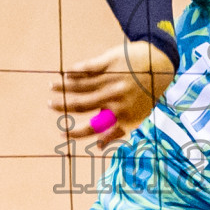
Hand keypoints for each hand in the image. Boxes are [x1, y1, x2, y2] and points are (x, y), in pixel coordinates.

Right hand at [48, 40, 175, 146]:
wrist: (159, 64)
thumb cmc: (145, 95)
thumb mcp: (137, 116)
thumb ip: (116, 132)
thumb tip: (97, 148)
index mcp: (122, 114)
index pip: (93, 127)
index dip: (75, 132)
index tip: (62, 132)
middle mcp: (116, 97)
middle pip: (83, 104)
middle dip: (63, 105)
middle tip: (50, 105)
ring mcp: (113, 78)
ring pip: (82, 85)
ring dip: (64, 87)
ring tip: (51, 87)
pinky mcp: (111, 61)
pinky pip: (88, 68)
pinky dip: (75, 72)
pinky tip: (66, 74)